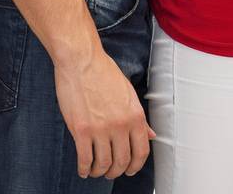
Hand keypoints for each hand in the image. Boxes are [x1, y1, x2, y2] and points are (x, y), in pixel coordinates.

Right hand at [53, 46, 152, 179]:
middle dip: (116, 172)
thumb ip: (139, 117)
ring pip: (103, 164)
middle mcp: (120, 124)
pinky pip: (85, 160)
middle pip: (122, 162)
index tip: (130, 170)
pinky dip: (84, 169)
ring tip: (95, 170)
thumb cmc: (104, 74)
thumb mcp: (128, 94)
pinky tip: (83, 168)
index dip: (136, 166)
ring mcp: (101, 128)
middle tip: (110, 172)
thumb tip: (151, 135)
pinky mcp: (81, 130)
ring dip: (99, 172)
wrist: (82, 61)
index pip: (142, 151)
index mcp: (135, 114)